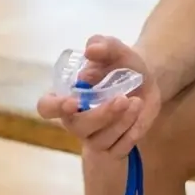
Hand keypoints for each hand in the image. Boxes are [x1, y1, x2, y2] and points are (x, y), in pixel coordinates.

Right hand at [36, 35, 161, 159]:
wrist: (148, 78)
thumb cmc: (122, 64)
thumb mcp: (116, 49)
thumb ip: (103, 45)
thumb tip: (91, 49)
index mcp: (67, 94)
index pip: (46, 107)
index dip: (55, 107)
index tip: (73, 102)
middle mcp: (76, 118)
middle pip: (76, 127)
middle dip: (100, 115)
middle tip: (122, 98)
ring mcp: (94, 136)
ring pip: (99, 140)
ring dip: (120, 122)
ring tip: (137, 101)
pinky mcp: (114, 146)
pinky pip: (119, 149)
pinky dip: (131, 132)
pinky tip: (139, 113)